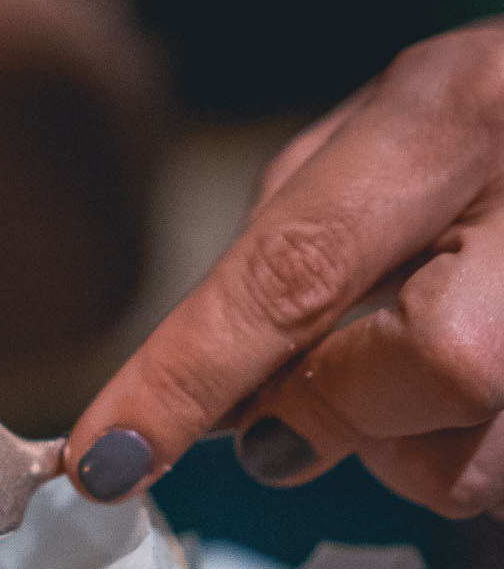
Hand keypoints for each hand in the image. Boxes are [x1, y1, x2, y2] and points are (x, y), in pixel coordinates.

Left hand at [68, 19, 503, 519]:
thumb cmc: (500, 105)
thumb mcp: (392, 118)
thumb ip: (290, 240)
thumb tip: (219, 388)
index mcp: (458, 117)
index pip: (293, 274)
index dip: (185, 381)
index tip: (104, 457)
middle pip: (412, 381)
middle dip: (332, 402)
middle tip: (314, 372)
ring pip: (469, 463)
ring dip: (410, 437)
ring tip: (437, 345)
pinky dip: (472, 444)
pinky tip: (485, 370)